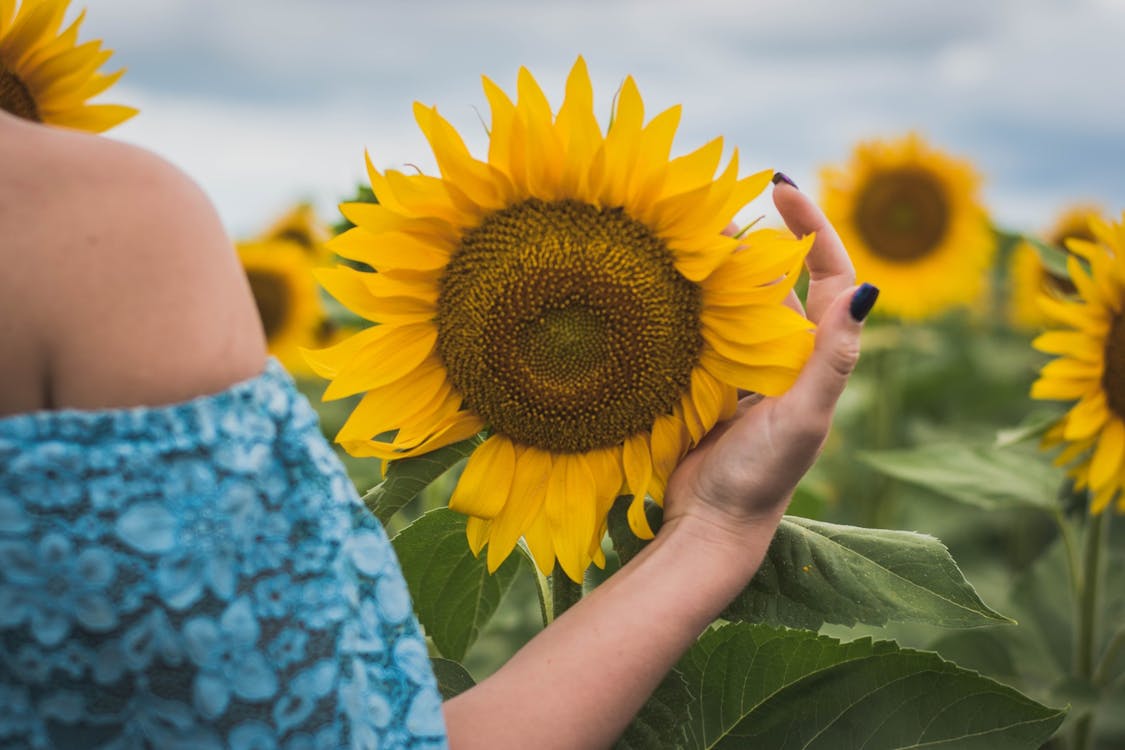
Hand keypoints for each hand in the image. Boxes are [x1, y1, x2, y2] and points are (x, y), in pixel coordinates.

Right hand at [663, 178, 870, 545]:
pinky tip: (662, 282)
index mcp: (820, 358)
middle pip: (778, 281)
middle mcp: (788, 356)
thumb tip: (866, 287)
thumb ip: (832, 358)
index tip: (781, 188)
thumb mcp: (803, 417)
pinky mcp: (710, 381)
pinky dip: (689, 303)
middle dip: (753, 238)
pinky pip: (703, 330)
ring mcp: (747, 368)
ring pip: (736, 301)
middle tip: (711, 206)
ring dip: (716, 267)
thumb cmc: (762, 477)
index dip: (814, 228)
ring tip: (683, 233)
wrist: (710, 524)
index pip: (830, 276)